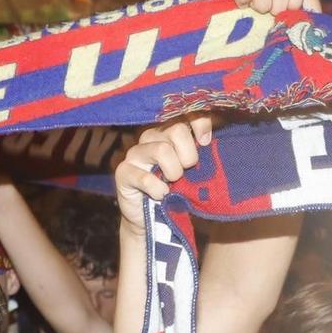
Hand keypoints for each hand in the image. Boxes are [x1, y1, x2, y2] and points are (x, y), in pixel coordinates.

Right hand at [113, 115, 211, 235]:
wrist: (152, 219)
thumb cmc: (176, 191)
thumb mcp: (193, 171)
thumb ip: (200, 153)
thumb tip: (208, 139)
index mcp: (168, 132)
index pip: (185, 113)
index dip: (200, 124)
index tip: (206, 142)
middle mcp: (150, 138)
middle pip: (176, 130)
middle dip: (189, 155)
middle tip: (186, 172)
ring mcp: (134, 154)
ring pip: (162, 150)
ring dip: (174, 172)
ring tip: (173, 184)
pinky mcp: (123, 172)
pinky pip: (146, 178)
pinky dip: (158, 190)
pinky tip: (160, 195)